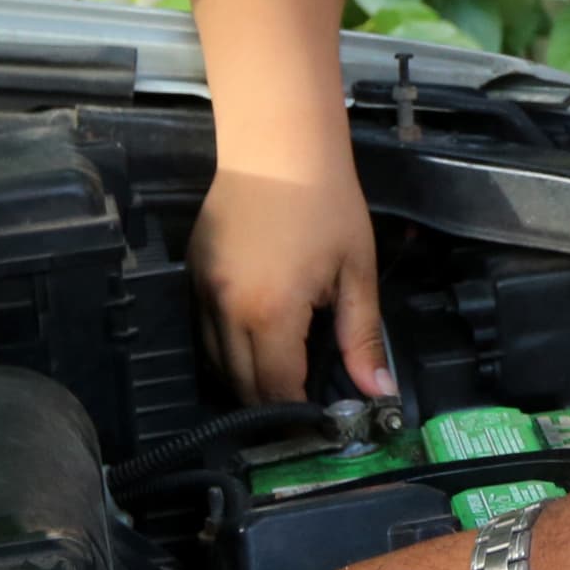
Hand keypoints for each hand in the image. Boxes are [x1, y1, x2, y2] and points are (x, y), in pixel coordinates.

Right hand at [188, 149, 392, 402]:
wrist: (278, 146)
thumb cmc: (327, 205)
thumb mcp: (356, 272)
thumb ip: (362, 338)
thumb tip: (377, 390)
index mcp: (271, 313)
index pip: (276, 390)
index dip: (297, 415)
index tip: (319, 423)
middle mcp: (227, 311)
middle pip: (241, 386)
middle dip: (271, 407)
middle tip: (301, 411)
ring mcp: (201, 293)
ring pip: (215, 364)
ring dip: (245, 382)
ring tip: (279, 385)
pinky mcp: (191, 274)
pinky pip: (203, 332)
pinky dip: (225, 350)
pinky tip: (254, 347)